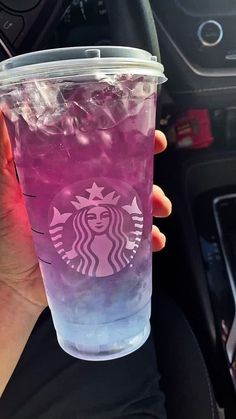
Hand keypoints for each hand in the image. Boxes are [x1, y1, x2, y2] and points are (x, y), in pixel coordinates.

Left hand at [0, 119, 170, 309]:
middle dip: (149, 170)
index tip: (145, 134)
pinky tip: (154, 241)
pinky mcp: (103, 245)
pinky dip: (149, 238)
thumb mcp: (1, 189)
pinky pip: (132, 239)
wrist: (13, 284)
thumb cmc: (2, 237)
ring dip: (154, 203)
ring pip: (134, 204)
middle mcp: (85, 194)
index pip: (99, 148)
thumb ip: (1, 152)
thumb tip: (1, 105)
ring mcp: (96, 220)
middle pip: (125, 174)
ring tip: (159, 209)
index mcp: (65, 175)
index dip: (124, 137)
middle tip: (158, 168)